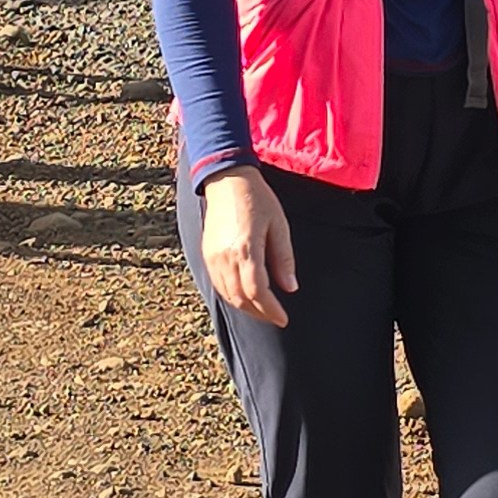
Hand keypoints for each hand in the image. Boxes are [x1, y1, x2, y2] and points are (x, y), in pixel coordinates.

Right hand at [199, 165, 297, 327]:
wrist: (227, 179)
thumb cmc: (257, 199)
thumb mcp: (279, 225)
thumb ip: (283, 259)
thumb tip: (290, 288)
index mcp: (245, 249)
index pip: (257, 291)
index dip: (271, 309)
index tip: (284, 318)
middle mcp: (225, 257)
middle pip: (241, 298)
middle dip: (259, 313)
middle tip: (276, 318)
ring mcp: (212, 257)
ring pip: (227, 295)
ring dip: (246, 307)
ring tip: (263, 311)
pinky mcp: (207, 254)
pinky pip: (218, 284)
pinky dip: (232, 296)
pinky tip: (245, 297)